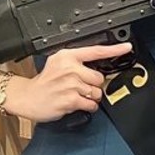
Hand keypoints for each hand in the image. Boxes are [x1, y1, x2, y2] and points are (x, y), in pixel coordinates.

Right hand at [3, 41, 132, 123]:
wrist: (27, 97)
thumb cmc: (45, 82)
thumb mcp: (58, 63)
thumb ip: (76, 63)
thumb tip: (97, 68)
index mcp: (68, 56)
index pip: (96, 51)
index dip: (114, 50)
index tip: (126, 47)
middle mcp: (70, 68)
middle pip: (99, 78)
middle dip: (94, 85)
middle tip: (80, 88)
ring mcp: (70, 84)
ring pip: (97, 92)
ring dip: (91, 98)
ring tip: (76, 96)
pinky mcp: (70, 99)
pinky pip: (91, 104)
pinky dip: (88, 107)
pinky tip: (77, 104)